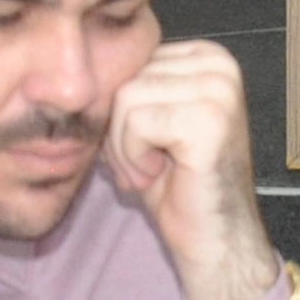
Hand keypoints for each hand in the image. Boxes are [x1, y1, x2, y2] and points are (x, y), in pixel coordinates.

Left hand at [104, 38, 280, 299]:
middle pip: (127, 78)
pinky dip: (133, 158)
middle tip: (146, 167)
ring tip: (151, 172)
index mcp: (207, 57)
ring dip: (125, 148)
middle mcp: (219, 65)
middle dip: (120, 131)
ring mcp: (218, 90)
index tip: (146, 148)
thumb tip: (80, 73)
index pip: (131, 60)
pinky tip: (158, 176)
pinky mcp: (208, 120)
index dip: (123, 112)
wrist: (215, 242)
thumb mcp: (150, 122)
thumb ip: (130, 88)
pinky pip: (136, 123)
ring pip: (126, 99)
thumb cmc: (178, 186)